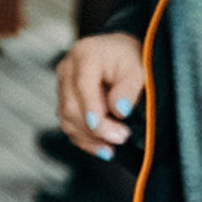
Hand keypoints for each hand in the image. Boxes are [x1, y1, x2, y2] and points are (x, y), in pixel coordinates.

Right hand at [56, 31, 142, 157]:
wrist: (121, 55)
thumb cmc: (130, 58)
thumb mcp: (138, 68)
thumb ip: (129, 88)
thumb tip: (119, 111)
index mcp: (85, 55)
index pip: (83, 86)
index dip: (93, 111)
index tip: (111, 131)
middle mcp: (68, 69)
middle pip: (71, 107)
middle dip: (96, 129)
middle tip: (121, 137)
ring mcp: (62, 86)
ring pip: (67, 119)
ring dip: (89, 138)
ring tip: (112, 146)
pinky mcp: (64, 101)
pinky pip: (68, 125)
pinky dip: (85, 140)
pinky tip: (102, 147)